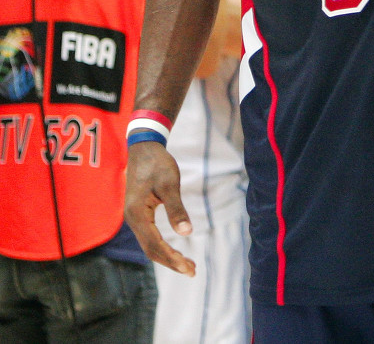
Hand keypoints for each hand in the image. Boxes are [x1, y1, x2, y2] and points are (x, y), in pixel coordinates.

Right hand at [125, 142, 195, 276]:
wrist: (144, 149)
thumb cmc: (158, 164)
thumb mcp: (170, 184)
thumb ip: (177, 209)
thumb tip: (187, 233)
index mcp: (137, 214)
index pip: (155, 244)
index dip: (172, 258)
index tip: (188, 268)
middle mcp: (132, 220)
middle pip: (151, 250)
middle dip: (171, 262)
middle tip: (192, 271)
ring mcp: (134, 218)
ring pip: (150, 245)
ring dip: (168, 257)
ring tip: (188, 265)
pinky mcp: (139, 214)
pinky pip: (150, 237)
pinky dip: (163, 247)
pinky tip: (176, 251)